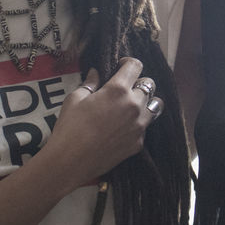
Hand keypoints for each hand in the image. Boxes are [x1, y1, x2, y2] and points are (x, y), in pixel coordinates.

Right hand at [49, 58, 159, 184]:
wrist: (70, 161)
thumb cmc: (69, 127)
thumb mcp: (75, 99)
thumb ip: (90, 83)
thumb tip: (96, 73)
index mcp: (118, 89)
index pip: (136, 66)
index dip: (129, 63)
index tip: (121, 66)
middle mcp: (134, 105)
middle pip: (149, 85)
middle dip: (138, 83)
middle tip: (125, 89)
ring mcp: (139, 125)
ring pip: (155, 106)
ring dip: (146, 102)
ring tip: (132, 107)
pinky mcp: (139, 143)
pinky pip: (145, 127)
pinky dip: (138, 124)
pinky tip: (124, 128)